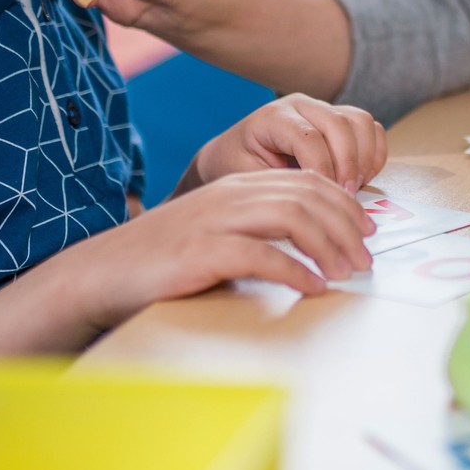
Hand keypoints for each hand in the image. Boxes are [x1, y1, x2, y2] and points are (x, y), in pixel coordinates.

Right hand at [62, 169, 375, 327]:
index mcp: (237, 184)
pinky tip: (313, 288)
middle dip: (347, 226)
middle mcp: (231, 194)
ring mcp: (216, 220)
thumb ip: (257, 230)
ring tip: (348, 274)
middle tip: (367, 259)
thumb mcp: (216, 232)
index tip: (367, 232)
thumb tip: (310, 250)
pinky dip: (296, 271)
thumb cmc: (163, 260)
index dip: (345, 205)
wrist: (101, 273)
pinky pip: (263, 256)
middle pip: (309, 196)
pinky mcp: (203, 251)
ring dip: (330, 247)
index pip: (308, 181)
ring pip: (293, 219)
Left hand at [194, 94, 387, 192]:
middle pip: (340, 124)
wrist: (232, 154)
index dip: (323, 170)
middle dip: (348, 165)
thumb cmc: (237, 167)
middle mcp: (300, 105)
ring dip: (364, 158)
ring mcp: (321, 108)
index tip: (325, 196)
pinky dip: (373, 154)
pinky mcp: (338, 117)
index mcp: (273, 117)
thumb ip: (279, 185)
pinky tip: (359, 177)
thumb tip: (314, 199)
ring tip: (352, 186)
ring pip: (360, 121)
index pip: (309, 138)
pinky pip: (370, 128)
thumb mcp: (247, 178)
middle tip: (345, 195)